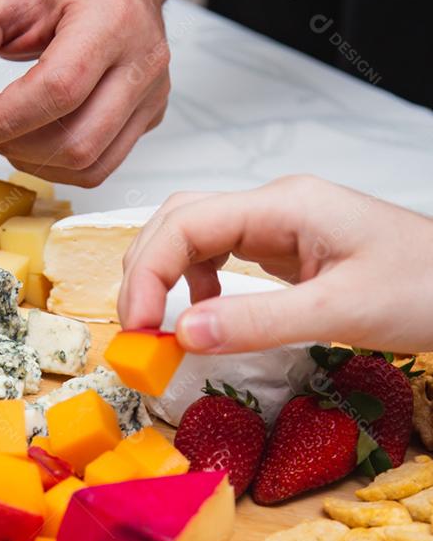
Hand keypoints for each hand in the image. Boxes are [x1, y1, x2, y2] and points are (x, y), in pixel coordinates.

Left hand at [0, 0, 174, 186]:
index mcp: (110, 19)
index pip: (59, 90)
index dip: (4, 119)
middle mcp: (141, 61)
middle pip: (77, 140)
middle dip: (14, 146)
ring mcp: (151, 93)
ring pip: (89, 165)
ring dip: (32, 161)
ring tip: (2, 131)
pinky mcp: (148, 115)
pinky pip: (99, 164)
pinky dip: (55, 164)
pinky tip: (30, 136)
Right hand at [118, 175, 432, 353]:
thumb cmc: (427, 289)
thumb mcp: (342, 312)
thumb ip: (258, 322)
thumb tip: (183, 335)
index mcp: (285, 205)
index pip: (187, 223)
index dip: (149, 273)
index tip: (139, 327)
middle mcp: (274, 206)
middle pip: (179, 220)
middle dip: (145, 271)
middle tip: (137, 330)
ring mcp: (279, 225)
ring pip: (193, 235)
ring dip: (164, 276)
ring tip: (159, 324)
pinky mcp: (285, 248)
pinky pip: (219, 255)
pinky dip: (195, 284)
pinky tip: (207, 313)